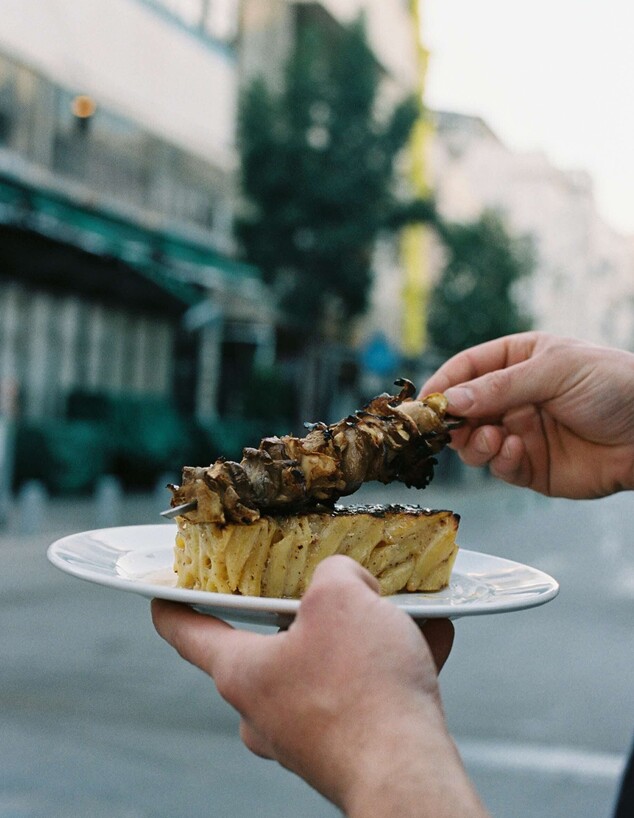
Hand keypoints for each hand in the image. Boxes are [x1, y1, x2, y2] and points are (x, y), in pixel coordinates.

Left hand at [153, 556, 486, 817]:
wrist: (409, 777)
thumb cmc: (363, 690)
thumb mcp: (342, 597)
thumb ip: (334, 572)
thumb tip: (346, 580)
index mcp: (243, 672)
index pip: (186, 631)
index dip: (172, 603)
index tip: (162, 592)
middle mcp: (263, 710)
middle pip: (268, 647)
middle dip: (304, 613)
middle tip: (334, 589)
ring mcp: (302, 737)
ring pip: (323, 668)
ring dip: (360, 637)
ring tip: (400, 613)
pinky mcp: (342, 752)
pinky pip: (359, 694)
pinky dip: (387, 666)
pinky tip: (427, 640)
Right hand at [421, 332, 633, 497]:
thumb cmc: (613, 385)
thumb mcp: (554, 370)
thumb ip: (499, 387)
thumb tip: (451, 401)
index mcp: (518, 360)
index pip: (467, 368)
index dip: (444, 383)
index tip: (425, 402)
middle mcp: (514, 397)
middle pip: (464, 410)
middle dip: (454, 420)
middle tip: (451, 428)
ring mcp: (521, 432)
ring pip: (475, 442)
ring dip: (474, 443)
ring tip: (490, 439)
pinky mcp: (532, 466)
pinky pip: (500, 466)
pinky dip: (499, 461)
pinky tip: (513, 451)